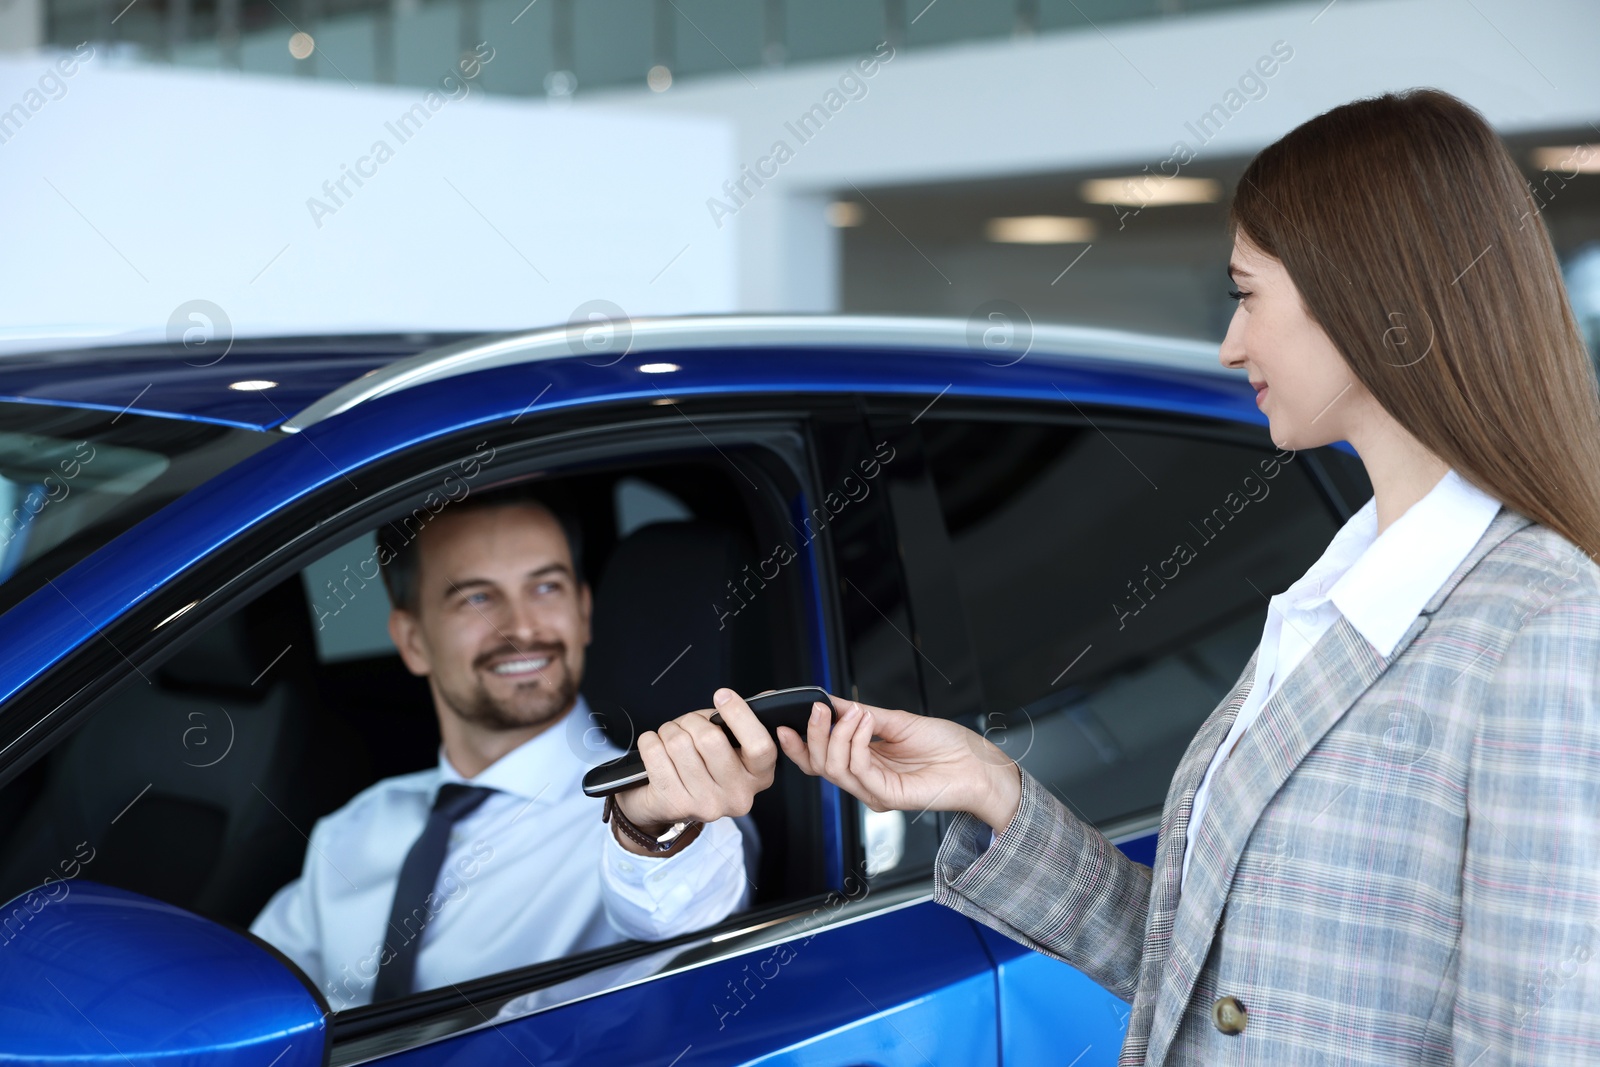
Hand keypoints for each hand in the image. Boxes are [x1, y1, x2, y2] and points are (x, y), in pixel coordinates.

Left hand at [613, 687, 777, 840]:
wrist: (668, 803)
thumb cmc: (702, 765)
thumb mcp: (730, 744)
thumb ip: (739, 720)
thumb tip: (744, 697)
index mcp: (758, 776)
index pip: (759, 745)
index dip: (740, 715)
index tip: (723, 696)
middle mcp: (737, 794)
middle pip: (711, 739)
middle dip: (692, 721)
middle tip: (689, 726)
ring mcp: (706, 804)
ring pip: (678, 743)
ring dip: (669, 731)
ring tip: (671, 740)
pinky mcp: (675, 805)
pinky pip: (654, 752)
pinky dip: (650, 741)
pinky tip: (657, 749)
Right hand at [775, 695, 1022, 833]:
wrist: (977, 765)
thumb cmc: (947, 746)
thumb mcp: (896, 720)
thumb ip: (860, 714)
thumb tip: (831, 701)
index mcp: (863, 763)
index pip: (818, 759)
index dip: (797, 743)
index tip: (783, 720)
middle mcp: (865, 779)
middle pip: (818, 765)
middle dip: (813, 734)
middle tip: (819, 708)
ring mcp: (874, 791)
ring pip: (833, 769)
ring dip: (837, 734)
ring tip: (854, 712)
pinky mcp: (887, 797)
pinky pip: (858, 771)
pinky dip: (856, 743)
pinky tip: (866, 723)